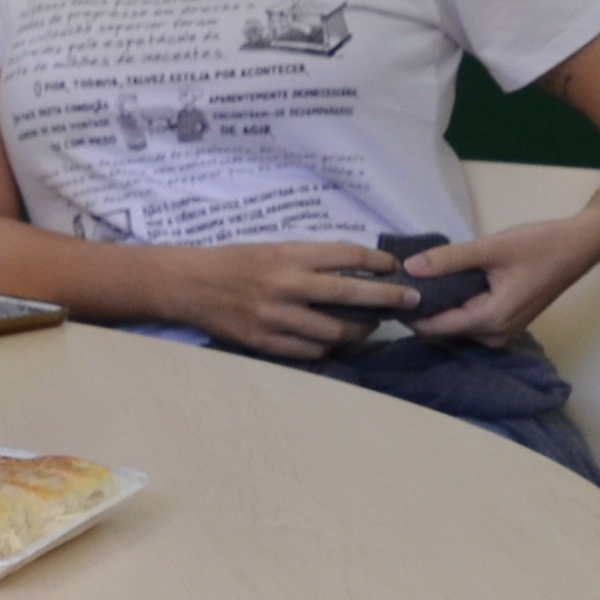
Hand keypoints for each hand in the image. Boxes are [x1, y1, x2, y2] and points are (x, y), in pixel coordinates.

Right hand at [167, 237, 410, 360]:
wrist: (187, 285)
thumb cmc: (233, 262)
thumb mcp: (273, 249)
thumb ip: (310, 259)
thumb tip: (355, 269)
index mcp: (288, 256)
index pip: (347, 255)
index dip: (378, 261)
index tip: (395, 267)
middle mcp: (285, 286)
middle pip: (350, 294)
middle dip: (387, 297)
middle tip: (411, 300)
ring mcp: (275, 317)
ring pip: (334, 330)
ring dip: (360, 328)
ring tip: (371, 325)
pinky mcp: (264, 342)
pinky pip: (309, 350)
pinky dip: (329, 346)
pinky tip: (336, 340)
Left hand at [403, 213, 599, 345]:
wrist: (580, 245)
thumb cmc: (540, 245)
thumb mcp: (491, 248)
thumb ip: (449, 259)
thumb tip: (408, 268)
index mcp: (491, 320)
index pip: (434, 327)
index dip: (408, 311)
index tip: (389, 292)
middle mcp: (495, 335)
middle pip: (442, 329)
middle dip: (422, 308)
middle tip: (402, 280)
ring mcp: (502, 333)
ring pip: (455, 325)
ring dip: (439, 306)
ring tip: (421, 278)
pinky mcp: (506, 323)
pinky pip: (470, 320)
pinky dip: (456, 305)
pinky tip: (446, 283)